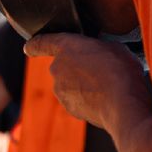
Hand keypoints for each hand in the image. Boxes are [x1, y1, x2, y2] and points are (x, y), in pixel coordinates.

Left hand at [24, 33, 151, 130]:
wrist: (122, 104)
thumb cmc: (120, 70)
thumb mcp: (112, 46)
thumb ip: (95, 47)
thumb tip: (96, 55)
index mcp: (65, 47)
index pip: (41, 42)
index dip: (35, 44)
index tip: (29, 47)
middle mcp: (57, 68)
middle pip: (63, 65)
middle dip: (77, 66)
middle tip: (100, 68)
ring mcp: (61, 91)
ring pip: (70, 83)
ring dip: (83, 83)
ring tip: (106, 84)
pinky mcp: (69, 108)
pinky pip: (76, 99)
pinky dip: (87, 98)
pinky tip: (105, 97)